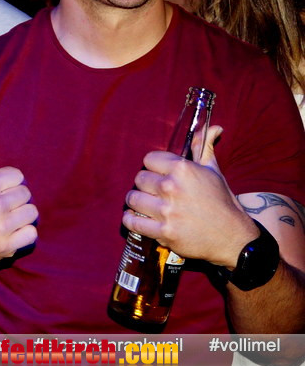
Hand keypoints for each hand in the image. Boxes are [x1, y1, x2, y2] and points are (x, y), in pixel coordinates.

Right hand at [0, 131, 37, 271]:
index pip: (18, 176)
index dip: (8, 183)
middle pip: (26, 194)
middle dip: (15, 199)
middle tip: (1, 207)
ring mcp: (1, 228)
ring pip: (32, 212)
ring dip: (22, 216)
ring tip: (7, 219)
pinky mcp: (7, 247)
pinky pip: (32, 233)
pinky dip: (24, 234)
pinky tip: (10, 233)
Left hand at [123, 126, 256, 266]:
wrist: (234, 238)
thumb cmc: (222, 203)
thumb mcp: (214, 172)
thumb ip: (204, 147)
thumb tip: (213, 127)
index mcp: (183, 169)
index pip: (149, 159)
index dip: (153, 166)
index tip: (158, 174)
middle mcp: (172, 187)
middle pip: (139, 178)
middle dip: (145, 185)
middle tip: (154, 192)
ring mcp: (167, 211)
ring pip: (132, 199)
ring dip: (136, 202)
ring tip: (144, 205)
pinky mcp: (164, 232)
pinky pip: (133, 223)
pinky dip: (131, 220)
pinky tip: (136, 218)